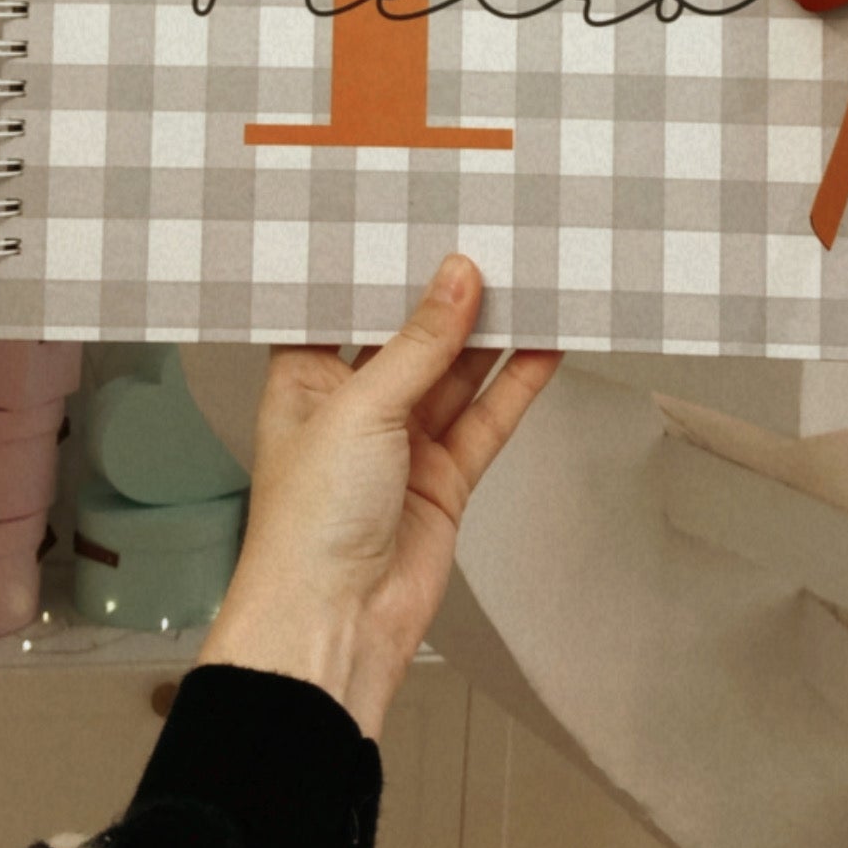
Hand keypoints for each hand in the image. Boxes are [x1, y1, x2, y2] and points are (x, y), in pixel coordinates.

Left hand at [197, 255, 559, 737]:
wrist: (334, 628)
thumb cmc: (306, 526)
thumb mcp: (360, 409)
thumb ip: (418, 344)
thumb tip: (456, 278)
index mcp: (304, 380)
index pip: (345, 307)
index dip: (381, 268)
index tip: (418, 220)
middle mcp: (352, 407)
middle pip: (409, 337)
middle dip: (447, 297)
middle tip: (490, 241)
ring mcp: (401, 444)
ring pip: (455, 375)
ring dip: (491, 335)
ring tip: (530, 279)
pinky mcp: (443, 479)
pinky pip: (486, 420)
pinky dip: (515, 384)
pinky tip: (544, 345)